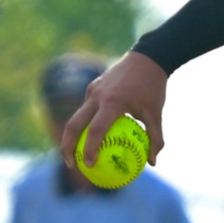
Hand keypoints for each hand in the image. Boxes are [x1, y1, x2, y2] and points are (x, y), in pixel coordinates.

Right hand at [62, 50, 169, 169]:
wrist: (148, 57)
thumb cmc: (153, 87)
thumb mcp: (156, 114)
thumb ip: (155, 138)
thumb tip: (152, 162)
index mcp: (113, 103)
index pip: (95, 130)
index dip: (89, 150)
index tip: (89, 165)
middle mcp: (97, 96)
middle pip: (73, 124)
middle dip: (67, 146)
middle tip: (71, 165)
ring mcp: (92, 90)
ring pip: (76, 116)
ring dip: (73, 136)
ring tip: (76, 155)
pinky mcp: (92, 86)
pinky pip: (85, 108)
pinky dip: (84, 123)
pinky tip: (90, 136)